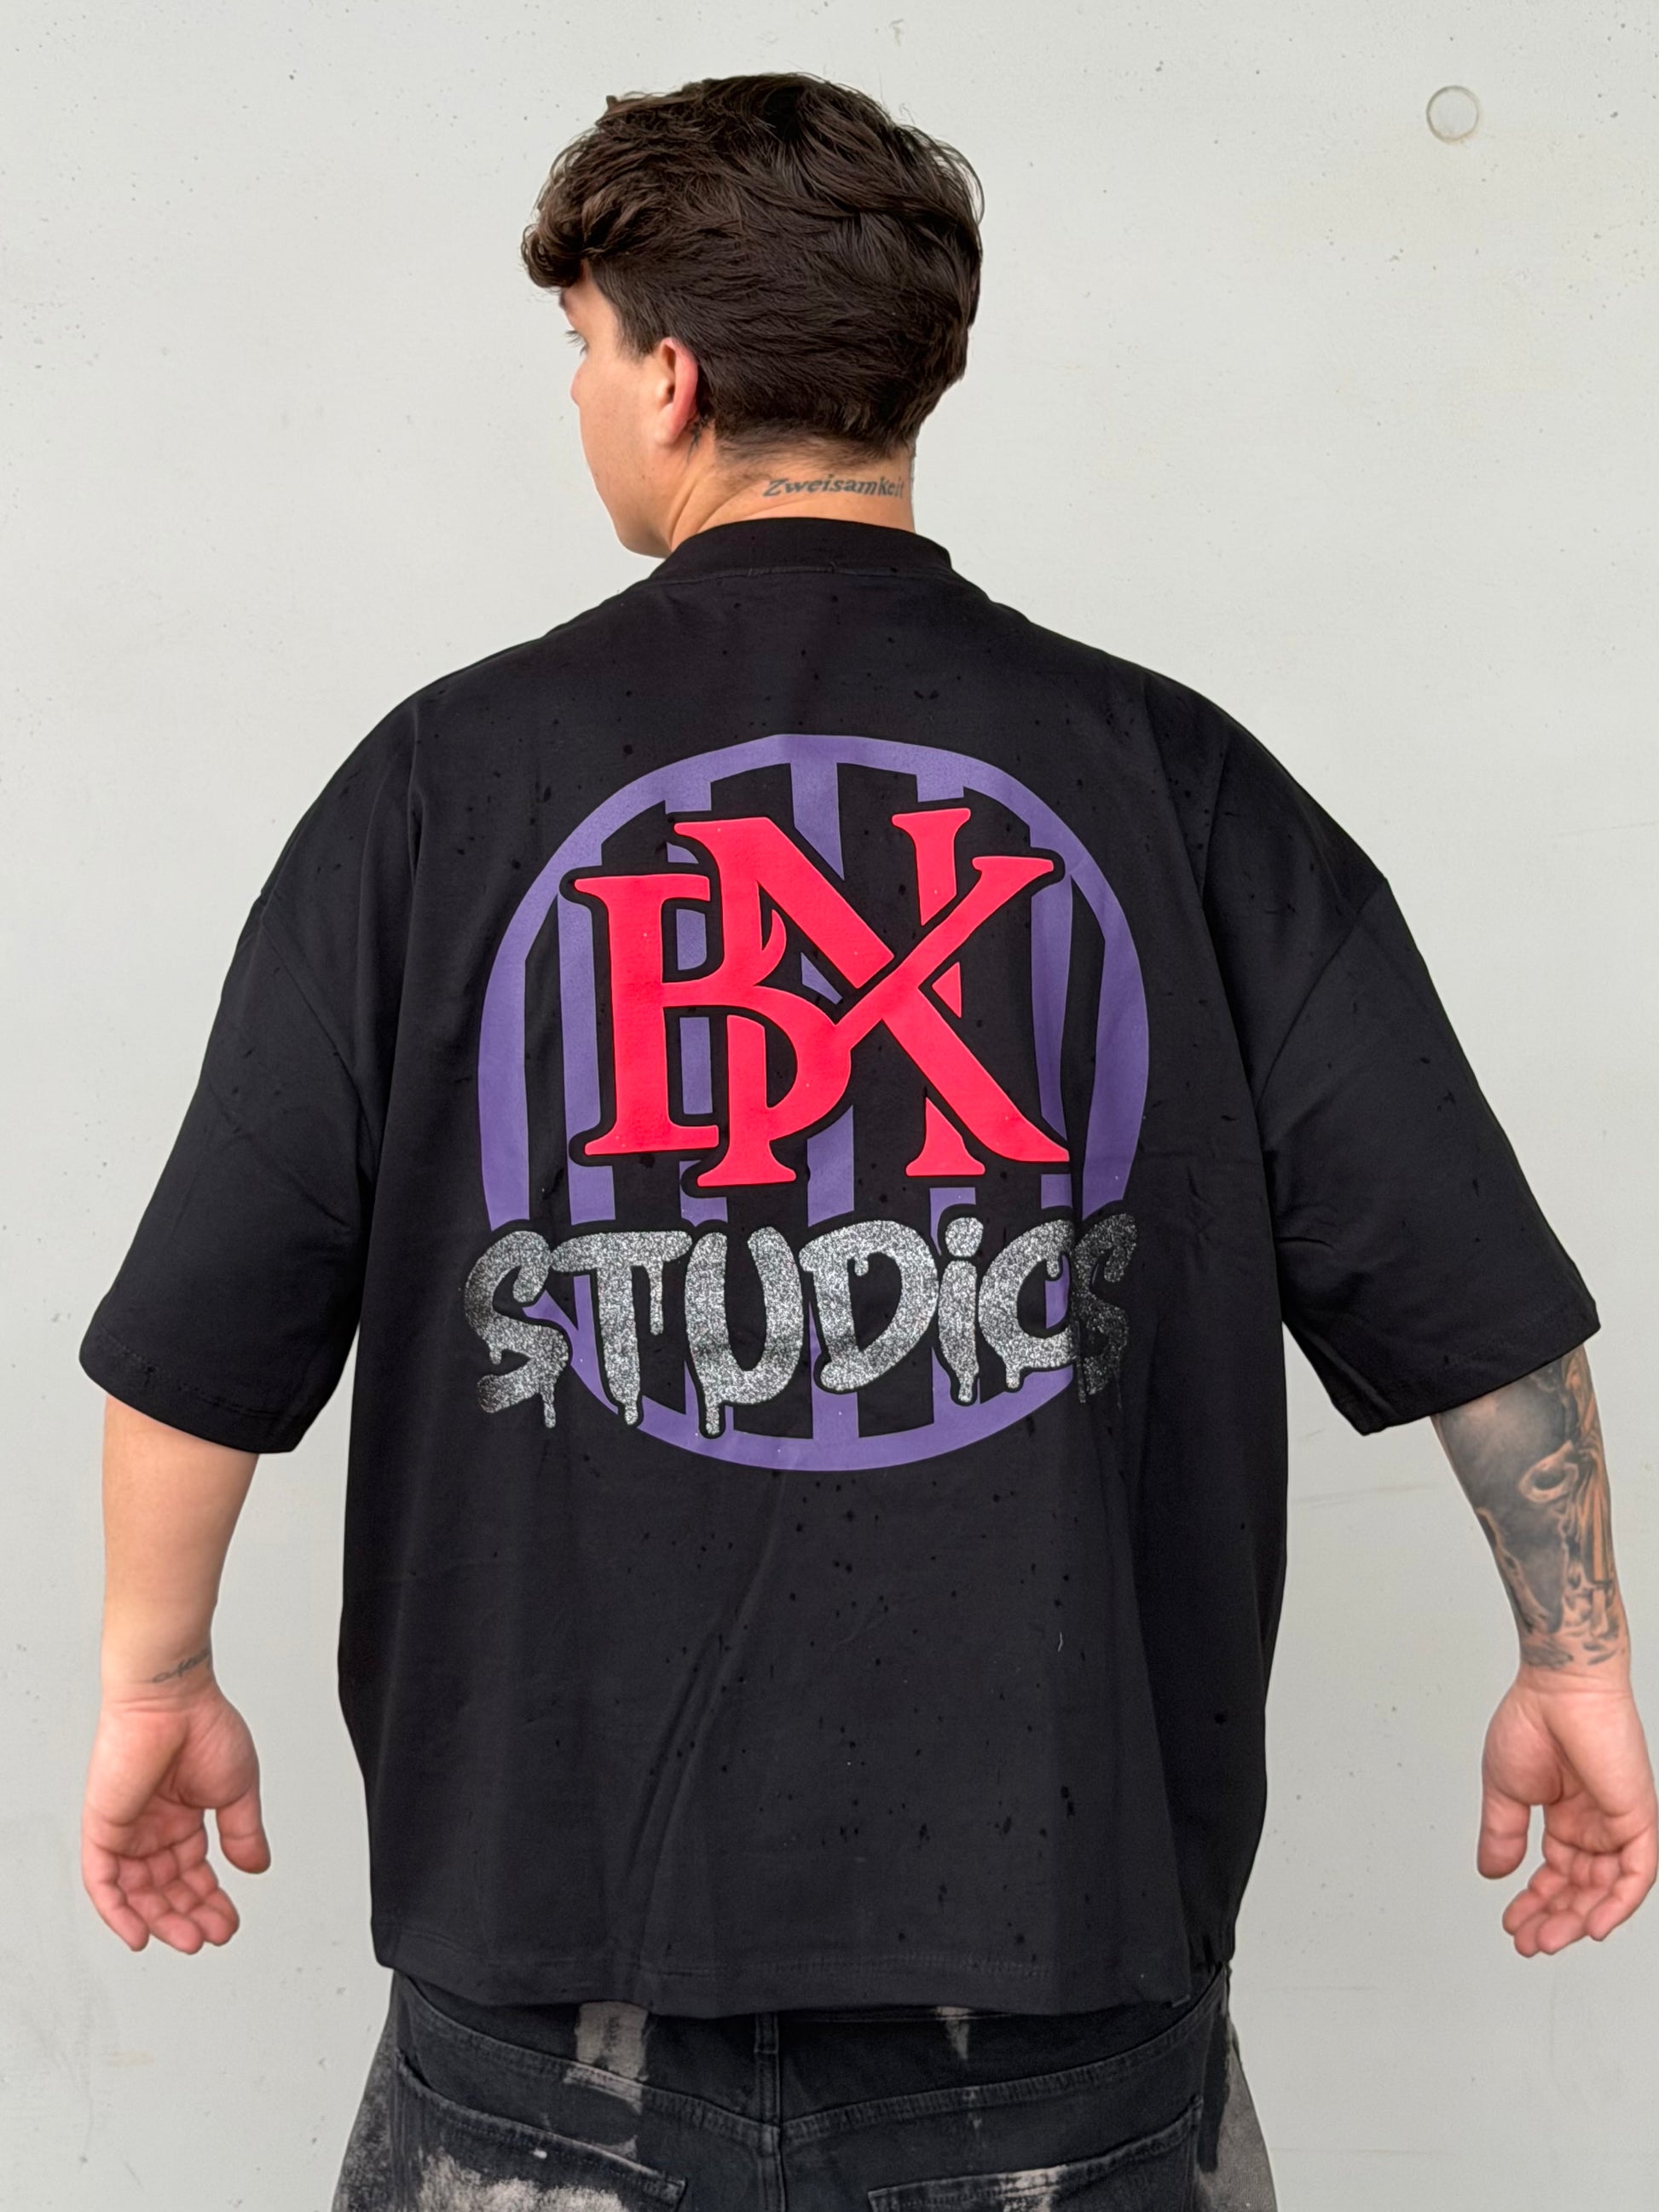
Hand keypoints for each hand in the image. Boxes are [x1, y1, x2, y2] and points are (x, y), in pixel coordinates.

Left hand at [81, 1683, 269, 1952]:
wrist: (172, 1699)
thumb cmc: (203, 1726)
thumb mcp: (238, 1789)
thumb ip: (243, 1832)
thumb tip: (257, 1867)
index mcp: (182, 1817)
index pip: (193, 1873)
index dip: (211, 1900)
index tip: (229, 1921)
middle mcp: (152, 1827)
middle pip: (166, 1889)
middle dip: (189, 1916)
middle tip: (211, 1935)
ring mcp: (127, 1830)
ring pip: (137, 1893)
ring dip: (161, 1920)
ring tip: (189, 1937)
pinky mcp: (103, 1828)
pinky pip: (102, 1882)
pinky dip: (118, 1912)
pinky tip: (139, 1933)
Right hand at [1479, 1667, 1656, 1953]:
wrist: (1559, 1686)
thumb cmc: (1534, 1720)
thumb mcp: (1505, 1789)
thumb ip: (1502, 1834)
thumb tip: (1492, 1872)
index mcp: (1566, 1817)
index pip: (1557, 1876)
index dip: (1534, 1903)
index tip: (1513, 1923)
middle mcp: (1596, 1824)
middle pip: (1582, 1890)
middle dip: (1555, 1919)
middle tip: (1529, 1940)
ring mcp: (1619, 1823)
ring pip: (1608, 1890)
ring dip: (1580, 1919)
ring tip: (1549, 1937)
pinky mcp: (1639, 1818)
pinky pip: (1637, 1874)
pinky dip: (1619, 1903)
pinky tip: (1593, 1925)